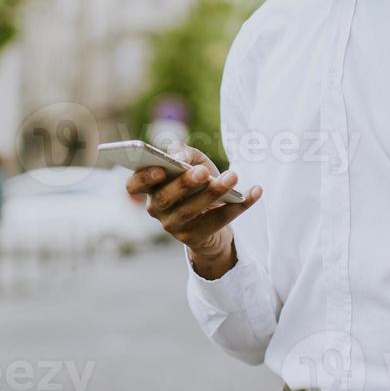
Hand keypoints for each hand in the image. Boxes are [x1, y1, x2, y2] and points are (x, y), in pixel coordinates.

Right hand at [123, 144, 261, 277]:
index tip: (161, 168)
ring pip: (192, 211)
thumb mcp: (191, 161)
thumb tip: (178, 158)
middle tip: (203, 171)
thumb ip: (183, 152)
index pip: (133, 184)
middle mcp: (156, 209)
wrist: (211, 216)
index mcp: (149, 187)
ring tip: (233, 176)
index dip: (144, 178)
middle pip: (166, 198)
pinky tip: (256, 190)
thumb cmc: (196, 181)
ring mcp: (174, 226)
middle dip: (185, 184)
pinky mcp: (195, 238)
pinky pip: (218, 222)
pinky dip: (239, 205)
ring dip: (214, 193)